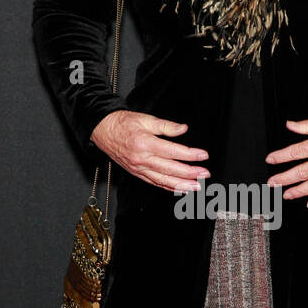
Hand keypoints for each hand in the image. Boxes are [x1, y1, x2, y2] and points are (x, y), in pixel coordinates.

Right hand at [90, 110, 208, 192]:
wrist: (103, 131)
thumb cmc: (123, 123)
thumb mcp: (145, 119)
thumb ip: (166, 126)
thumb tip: (183, 129)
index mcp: (145, 143)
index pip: (172, 152)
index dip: (189, 154)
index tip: (203, 155)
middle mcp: (141, 159)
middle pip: (169, 169)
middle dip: (189, 173)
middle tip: (204, 173)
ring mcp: (138, 169)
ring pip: (163, 180)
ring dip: (181, 185)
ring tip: (196, 186)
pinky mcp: (137, 173)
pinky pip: (154, 183)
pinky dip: (168, 188)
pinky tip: (180, 189)